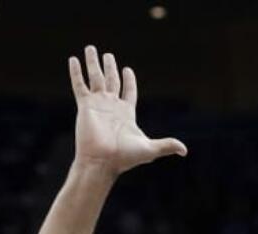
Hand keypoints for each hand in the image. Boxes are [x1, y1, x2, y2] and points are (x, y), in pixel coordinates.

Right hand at [68, 45, 186, 174]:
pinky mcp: (85, 105)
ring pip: (96, 78)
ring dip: (93, 63)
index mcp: (127, 113)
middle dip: (110, 67)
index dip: (129, 81)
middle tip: (108, 55)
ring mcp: (98, 104)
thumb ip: (166, 145)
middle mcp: (112, 106)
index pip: (129, 91)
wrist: (102, 162)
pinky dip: (76, 72)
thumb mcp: (150, 149)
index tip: (127, 70)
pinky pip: (80, 85)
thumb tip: (184, 150)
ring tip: (91, 48)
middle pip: (112, 81)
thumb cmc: (124, 158)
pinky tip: (73, 60)